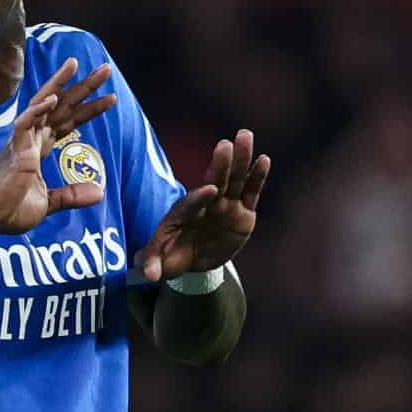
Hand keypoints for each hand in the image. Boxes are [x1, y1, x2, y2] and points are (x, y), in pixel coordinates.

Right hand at [0, 58, 112, 237]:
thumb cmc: (7, 211)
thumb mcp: (47, 203)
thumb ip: (71, 195)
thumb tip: (100, 192)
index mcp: (37, 149)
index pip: (67, 123)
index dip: (88, 110)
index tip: (111, 98)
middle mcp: (30, 139)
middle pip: (60, 107)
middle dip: (83, 87)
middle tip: (105, 69)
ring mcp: (21, 142)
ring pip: (42, 105)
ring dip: (60, 84)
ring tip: (76, 63)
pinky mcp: (13, 152)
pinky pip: (25, 125)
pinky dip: (38, 110)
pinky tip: (52, 98)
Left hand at [134, 129, 270, 280]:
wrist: (193, 258)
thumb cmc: (174, 255)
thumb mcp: (161, 262)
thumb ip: (152, 264)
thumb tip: (147, 275)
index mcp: (183, 214)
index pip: (191, 204)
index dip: (199, 198)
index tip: (210, 191)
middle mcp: (205, 205)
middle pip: (213, 182)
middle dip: (219, 165)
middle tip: (224, 145)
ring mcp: (225, 205)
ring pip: (234, 180)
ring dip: (240, 159)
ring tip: (245, 136)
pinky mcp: (243, 211)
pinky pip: (251, 192)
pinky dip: (258, 177)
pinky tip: (264, 160)